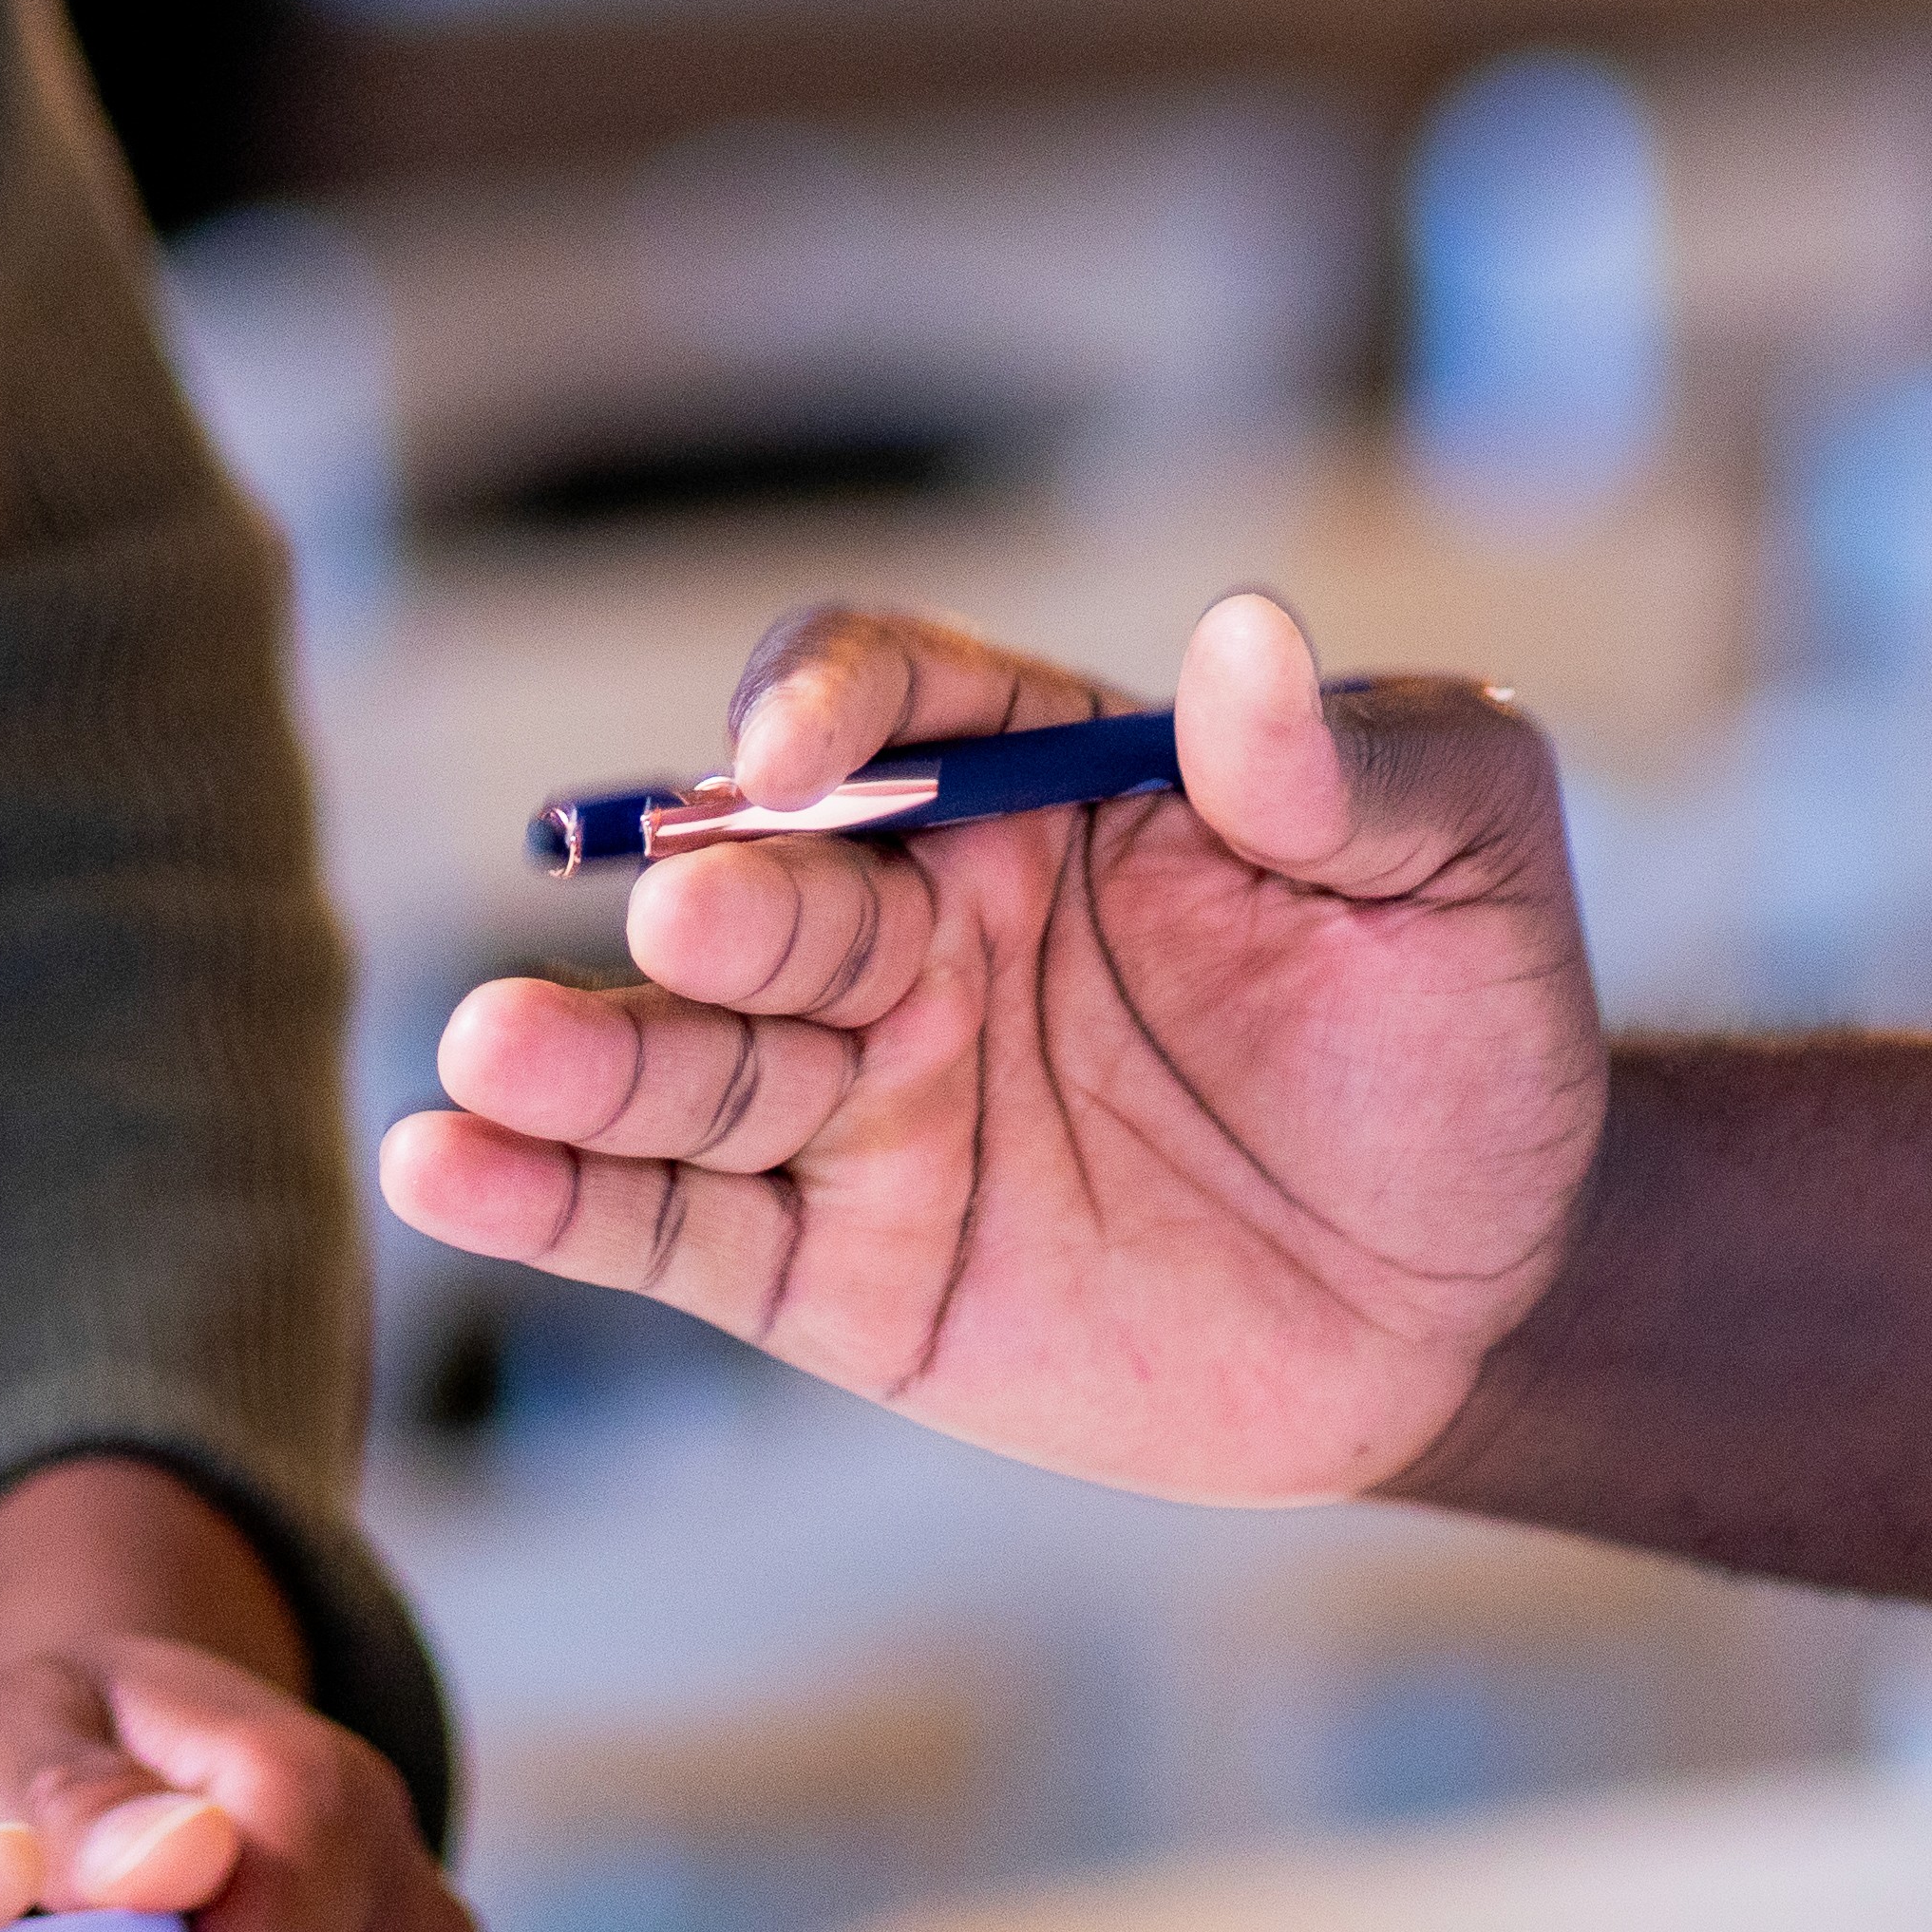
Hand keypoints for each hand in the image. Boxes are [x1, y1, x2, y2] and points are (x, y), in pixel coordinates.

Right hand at [376, 591, 1605, 1506]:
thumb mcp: (1470, 860)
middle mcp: (918, 927)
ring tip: (487, 1058)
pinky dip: (554, 1204)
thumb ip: (1353, 760)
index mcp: (1036, 789)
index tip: (799, 750)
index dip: (823, 704)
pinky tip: (445, 1171)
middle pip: (764, 882)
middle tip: (696, 908)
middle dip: (721, 892)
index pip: (880, 702)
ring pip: (688, 1058)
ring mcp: (869, 1100)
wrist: (1486, 1294)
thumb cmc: (1471, 1032)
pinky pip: (678, 1228)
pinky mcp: (846, 1271)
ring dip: (578, 1056)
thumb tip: (1246, 638)